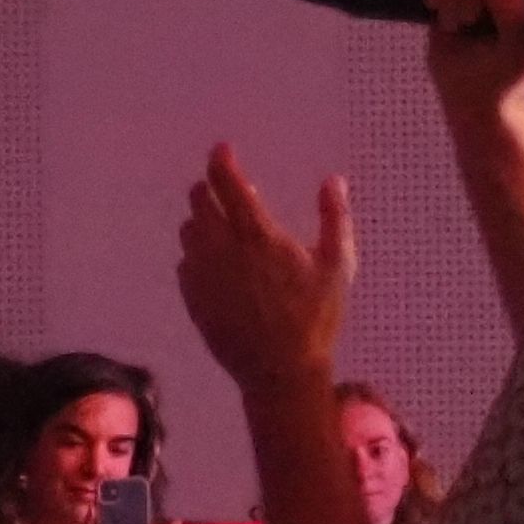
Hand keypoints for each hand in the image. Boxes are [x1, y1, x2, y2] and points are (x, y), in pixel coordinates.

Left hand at [176, 146, 357, 398]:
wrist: (280, 373)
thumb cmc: (315, 319)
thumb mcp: (338, 267)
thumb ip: (335, 219)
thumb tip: (334, 181)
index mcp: (257, 235)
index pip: (227, 182)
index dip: (221, 161)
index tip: (222, 151)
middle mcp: (222, 248)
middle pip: (199, 201)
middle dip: (207, 188)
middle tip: (220, 189)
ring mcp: (203, 275)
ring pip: (189, 231)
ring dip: (200, 221)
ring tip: (219, 226)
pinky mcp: (193, 299)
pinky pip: (185, 265)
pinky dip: (196, 256)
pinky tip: (214, 265)